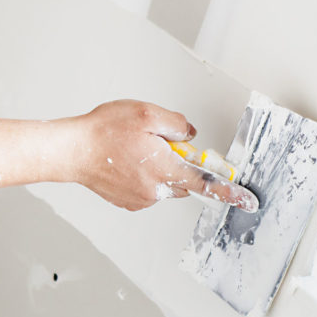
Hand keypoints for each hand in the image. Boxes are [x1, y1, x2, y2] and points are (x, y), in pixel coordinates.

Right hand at [72, 100, 258, 211]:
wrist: (71, 151)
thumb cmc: (103, 132)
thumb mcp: (146, 115)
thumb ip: (177, 124)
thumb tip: (189, 135)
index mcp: (164, 169)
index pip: (205, 182)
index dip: (228, 191)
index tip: (245, 199)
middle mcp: (155, 190)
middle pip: (183, 179)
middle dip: (178, 162)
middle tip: (157, 143)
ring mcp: (140, 199)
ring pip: (164, 183)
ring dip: (158, 168)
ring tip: (132, 149)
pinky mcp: (128, 202)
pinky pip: (147, 188)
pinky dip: (142, 175)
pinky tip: (124, 160)